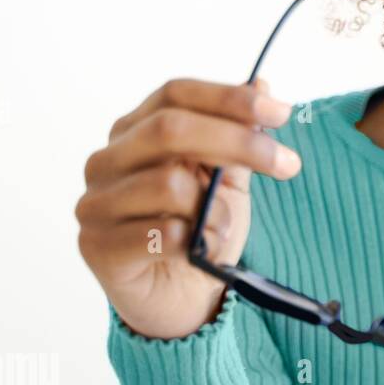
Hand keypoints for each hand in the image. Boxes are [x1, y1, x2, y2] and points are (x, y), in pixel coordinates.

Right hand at [75, 78, 300, 339]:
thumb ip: (240, 138)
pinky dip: (194, 241)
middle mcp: (107, 160)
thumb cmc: (200, 231)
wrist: (181, 299)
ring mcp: (96, 202)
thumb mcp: (229, 181)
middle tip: (287, 165)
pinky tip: (200, 251)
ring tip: (225, 229)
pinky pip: (158, 233)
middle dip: (238, 143)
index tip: (280, 114)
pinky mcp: (96, 246)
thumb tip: (263, 85)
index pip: (176, 94)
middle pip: (170, 129)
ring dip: (216, 208)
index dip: (229, 98)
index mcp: (136, 131)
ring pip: (167, 183)